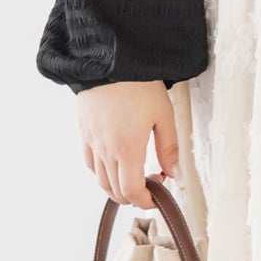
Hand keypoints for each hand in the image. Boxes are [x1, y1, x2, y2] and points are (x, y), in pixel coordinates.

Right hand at [76, 80, 183, 207]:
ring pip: (100, 180)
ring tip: (133, 177)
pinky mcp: (84, 132)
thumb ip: (170, 148)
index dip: (145, 201)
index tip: (156, 197)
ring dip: (116, 187)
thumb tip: (176, 174)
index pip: (132, 191)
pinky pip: (90, 162)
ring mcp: (92, 142)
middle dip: (133, 196)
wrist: (111, 60)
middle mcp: (106, 150)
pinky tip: (113, 162)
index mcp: (127, 149)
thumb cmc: (139, 83)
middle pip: (115, 190)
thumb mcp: (164, 114)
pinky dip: (101, 171)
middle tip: (149, 186)